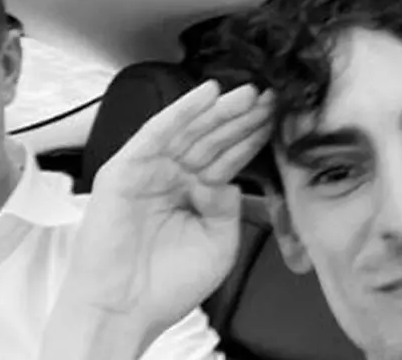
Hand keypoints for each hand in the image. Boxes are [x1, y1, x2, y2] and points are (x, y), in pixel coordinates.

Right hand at [65, 80, 274, 342]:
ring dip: (218, 110)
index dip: (251, 138)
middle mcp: (172, 178)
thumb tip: (229, 178)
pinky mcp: (125, 168)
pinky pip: (156, 133)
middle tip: (269, 97)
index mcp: (193, 196)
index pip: (227, 158)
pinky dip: (181, 112)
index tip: (278, 120)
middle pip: (212, 139)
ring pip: (189, 131)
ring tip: (248, 93)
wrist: (123, 309)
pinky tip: (207, 95)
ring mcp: (148, 171)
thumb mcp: (218, 244)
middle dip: (241, 118)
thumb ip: (229, 207)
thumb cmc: (167, 284)